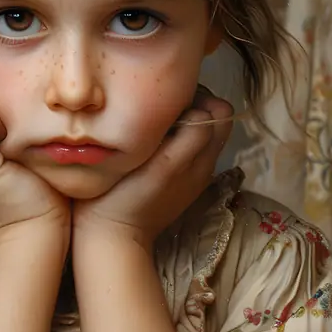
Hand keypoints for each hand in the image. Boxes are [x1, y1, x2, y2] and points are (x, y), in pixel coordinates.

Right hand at [72, 86, 232, 249]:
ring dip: (184, 120)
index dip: (197, 96)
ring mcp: (192, 173)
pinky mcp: (178, 182)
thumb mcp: (164, 164)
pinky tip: (151, 143)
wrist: (112, 235)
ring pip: (201, 132)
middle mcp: (203, 162)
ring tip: (154, 123)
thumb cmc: (126, 195)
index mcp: (202, 155)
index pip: (219, 109)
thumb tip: (202, 111)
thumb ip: (191, 137)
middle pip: (214, 118)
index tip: (167, 98)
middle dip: (194, 104)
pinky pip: (188, 148)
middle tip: (161, 107)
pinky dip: (177, 138)